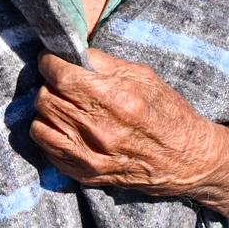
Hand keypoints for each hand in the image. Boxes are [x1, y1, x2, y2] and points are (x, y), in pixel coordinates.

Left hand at [30, 48, 222, 198]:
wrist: (189, 159)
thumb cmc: (169, 112)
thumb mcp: (144, 77)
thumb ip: (104, 63)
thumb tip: (72, 52)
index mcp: (114, 100)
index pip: (60, 76)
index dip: (49, 62)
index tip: (51, 59)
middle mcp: (99, 130)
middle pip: (46, 99)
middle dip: (49, 85)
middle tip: (62, 82)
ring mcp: (90, 156)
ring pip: (39, 124)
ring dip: (47, 110)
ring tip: (63, 105)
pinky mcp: (86, 175)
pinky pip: (46, 150)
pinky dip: (49, 134)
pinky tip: (65, 127)